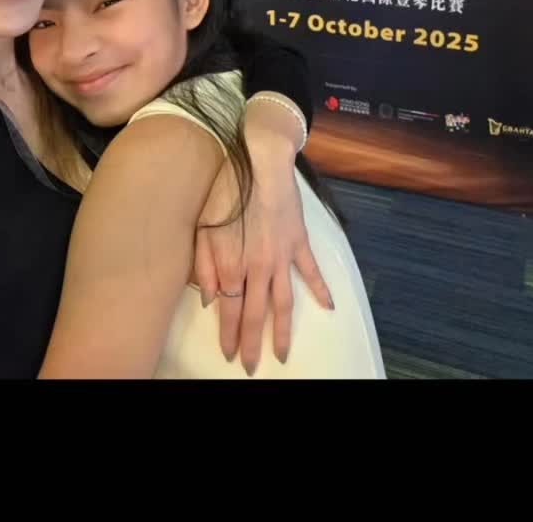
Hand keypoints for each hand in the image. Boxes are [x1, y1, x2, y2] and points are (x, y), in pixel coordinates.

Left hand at [194, 143, 332, 375]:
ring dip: (282, 330)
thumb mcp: (204, 227)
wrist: (262, 164)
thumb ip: (204, 266)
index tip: (229, 354)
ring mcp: (283, 257)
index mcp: (234, 265)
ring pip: (284, 303)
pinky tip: (329, 308)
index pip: (231, 310)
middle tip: (253, 367)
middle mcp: (260, 268)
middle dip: (254, 344)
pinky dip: (321, 290)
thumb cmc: (227, 191)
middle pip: (257, 314)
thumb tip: (209, 299)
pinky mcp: (299, 242)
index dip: (230, 334)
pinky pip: (311, 271)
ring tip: (283, 353)